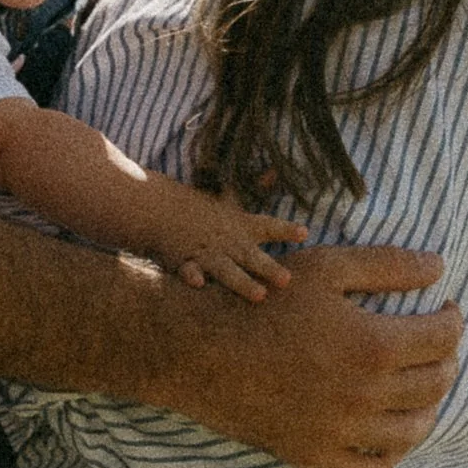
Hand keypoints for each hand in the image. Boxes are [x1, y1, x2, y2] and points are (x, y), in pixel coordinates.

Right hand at [150, 184, 303, 301]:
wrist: (163, 209)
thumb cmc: (200, 207)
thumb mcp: (229, 198)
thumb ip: (253, 188)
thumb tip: (274, 171)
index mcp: (240, 226)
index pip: (267, 227)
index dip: (285, 230)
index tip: (304, 233)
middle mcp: (228, 242)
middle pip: (251, 256)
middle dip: (268, 268)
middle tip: (287, 280)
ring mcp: (208, 253)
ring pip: (227, 271)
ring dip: (243, 283)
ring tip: (259, 295)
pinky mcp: (186, 262)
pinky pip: (189, 270)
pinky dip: (193, 276)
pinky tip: (199, 283)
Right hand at [171, 243, 458, 467]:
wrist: (201, 349)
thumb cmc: (265, 301)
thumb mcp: (327, 267)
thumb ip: (388, 265)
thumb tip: (440, 268)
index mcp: (375, 346)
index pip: (443, 339)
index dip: (454, 320)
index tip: (448, 310)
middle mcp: (366, 396)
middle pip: (435, 384)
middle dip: (447, 360)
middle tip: (439, 345)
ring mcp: (341, 433)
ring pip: (411, 431)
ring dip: (429, 407)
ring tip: (424, 388)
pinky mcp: (314, 456)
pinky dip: (389, 456)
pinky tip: (389, 433)